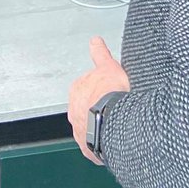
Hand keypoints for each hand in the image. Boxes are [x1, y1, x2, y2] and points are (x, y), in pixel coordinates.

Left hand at [67, 36, 130, 163]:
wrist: (114, 123)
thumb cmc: (110, 95)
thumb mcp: (108, 66)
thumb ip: (100, 54)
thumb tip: (95, 41)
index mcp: (77, 89)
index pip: (87, 86)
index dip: (100, 88)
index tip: (109, 91)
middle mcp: (73, 110)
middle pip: (87, 107)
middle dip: (97, 107)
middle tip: (114, 108)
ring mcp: (79, 130)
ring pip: (89, 125)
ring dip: (99, 125)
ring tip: (115, 123)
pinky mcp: (86, 147)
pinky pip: (94, 143)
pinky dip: (101, 141)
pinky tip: (112, 138)